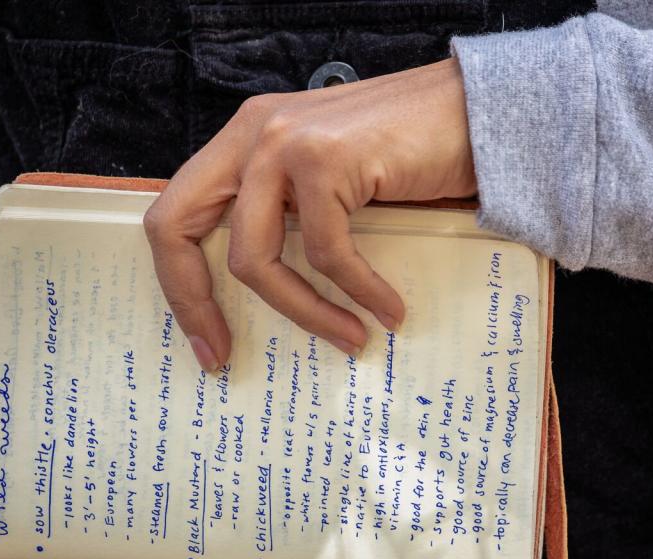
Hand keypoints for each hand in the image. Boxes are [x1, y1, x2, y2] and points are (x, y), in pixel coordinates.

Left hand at [144, 58, 476, 370]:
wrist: (477, 110)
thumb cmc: (409, 153)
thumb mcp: (325, 181)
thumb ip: (287, 214)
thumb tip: (268, 297)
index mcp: (245, 140)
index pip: (175, 213)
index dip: (180, 283)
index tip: (208, 339)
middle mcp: (254, 134)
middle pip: (178, 228)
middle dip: (194, 302)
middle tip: (223, 354)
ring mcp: (285, 142)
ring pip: (258, 257)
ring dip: (305, 311)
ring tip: (350, 336)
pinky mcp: (326, 158)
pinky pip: (327, 253)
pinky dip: (360, 291)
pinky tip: (388, 309)